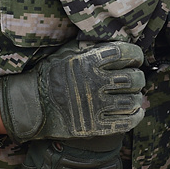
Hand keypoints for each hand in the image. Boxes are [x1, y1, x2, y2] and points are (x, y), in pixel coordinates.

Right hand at [0, 40, 144, 142]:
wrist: (31, 104)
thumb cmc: (50, 74)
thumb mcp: (68, 52)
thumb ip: (91, 46)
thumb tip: (115, 42)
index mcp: (90, 61)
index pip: (126, 53)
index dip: (136, 55)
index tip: (136, 58)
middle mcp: (96, 82)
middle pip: (133, 78)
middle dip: (138, 78)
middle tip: (136, 79)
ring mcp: (96, 106)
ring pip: (131, 101)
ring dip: (137, 98)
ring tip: (134, 96)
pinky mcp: (95, 126)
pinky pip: (125, 123)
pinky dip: (135, 116)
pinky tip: (136, 112)